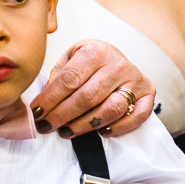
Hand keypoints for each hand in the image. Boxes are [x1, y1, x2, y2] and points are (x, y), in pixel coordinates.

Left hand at [31, 40, 156, 138]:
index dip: (50, 100)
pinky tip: (101, 132)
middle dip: (63, 116)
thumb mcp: (70, 59)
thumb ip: (58, 78)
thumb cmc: (87, 62)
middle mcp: (117, 63)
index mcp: (95, 51)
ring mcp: (135, 78)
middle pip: (88, 97)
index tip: (37, 114)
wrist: (115, 57)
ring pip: (110, 109)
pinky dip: (119, 128)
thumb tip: (41, 105)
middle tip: (47, 127)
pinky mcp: (148, 93)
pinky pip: (136, 116)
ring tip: (67, 132)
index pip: (69, 80)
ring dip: (86, 126)